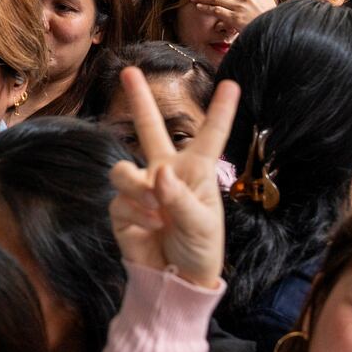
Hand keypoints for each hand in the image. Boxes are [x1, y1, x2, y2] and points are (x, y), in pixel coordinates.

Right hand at [108, 68, 238, 288]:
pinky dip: (134, 213)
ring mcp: (142, 190)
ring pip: (124, 169)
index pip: (210, 135)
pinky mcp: (122, 209)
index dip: (220, 110)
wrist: (174, 280)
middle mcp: (166, 173)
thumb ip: (180, 198)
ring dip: (137, 188)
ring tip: (155, 211)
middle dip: (139, 99)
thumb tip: (157, 175)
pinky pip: (118, 199)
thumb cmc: (200, 249)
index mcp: (196, 172)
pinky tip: (148, 227)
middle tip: (128, 71)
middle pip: (149, 129)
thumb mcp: (202, 225)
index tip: (232, 84)